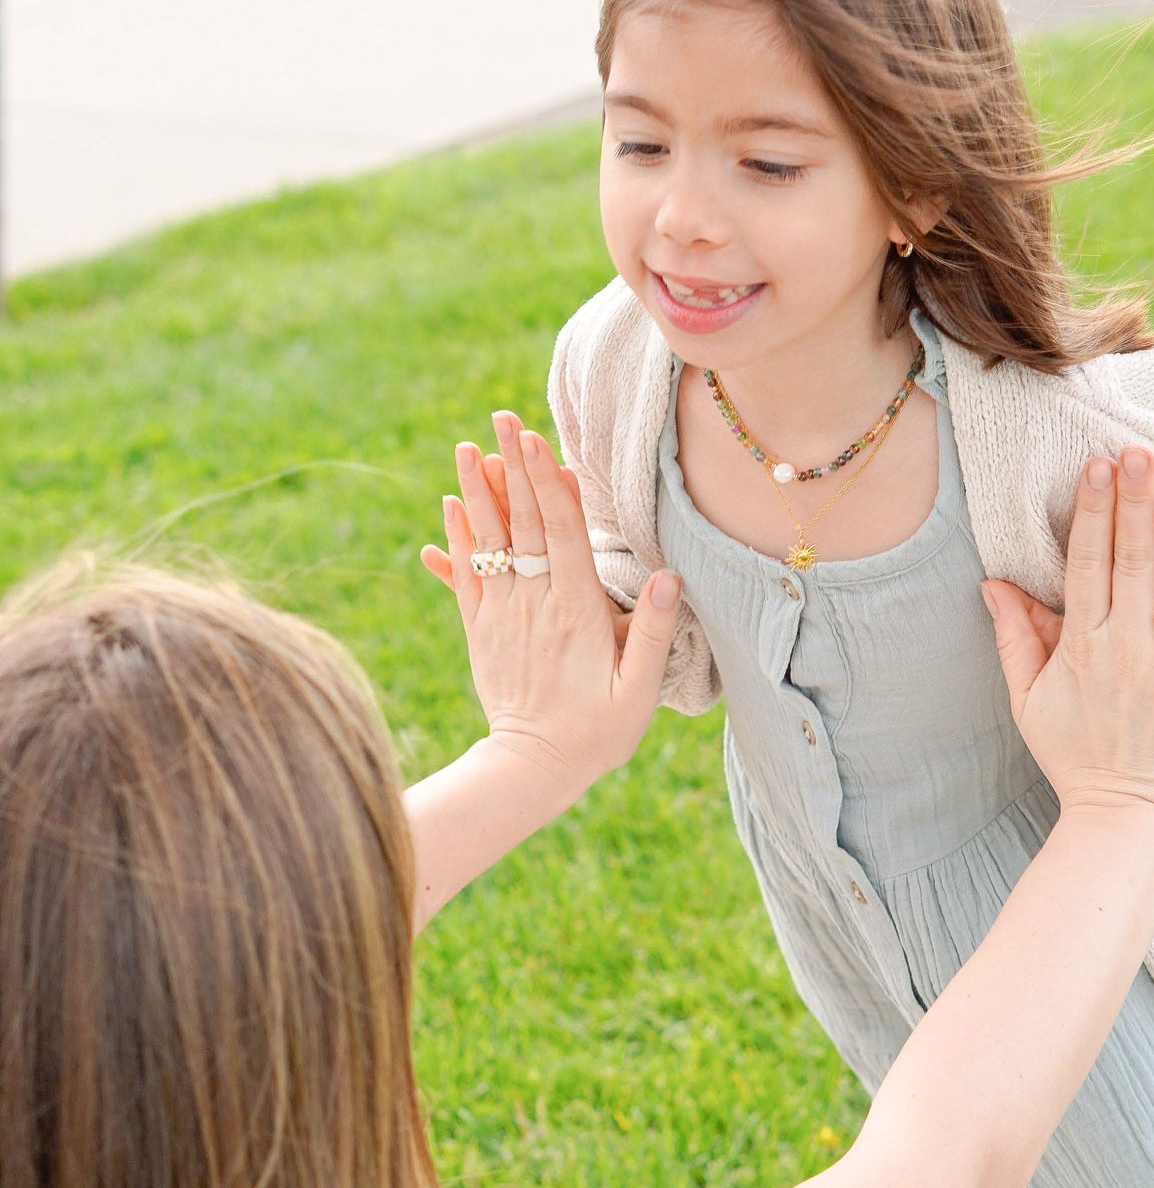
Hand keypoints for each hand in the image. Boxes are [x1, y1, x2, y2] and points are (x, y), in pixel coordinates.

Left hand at [419, 411, 679, 791]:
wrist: (532, 769)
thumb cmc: (597, 733)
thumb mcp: (638, 693)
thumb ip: (652, 634)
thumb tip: (669, 576)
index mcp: (576, 613)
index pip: (561, 534)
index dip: (549, 484)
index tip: (537, 441)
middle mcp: (534, 605)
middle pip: (522, 524)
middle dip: (513, 467)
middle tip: (502, 418)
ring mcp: (502, 616)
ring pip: (488, 543)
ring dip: (477, 491)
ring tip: (466, 446)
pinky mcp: (479, 631)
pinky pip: (465, 576)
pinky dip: (457, 538)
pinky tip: (450, 504)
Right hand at [983, 446, 1153, 828]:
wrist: (1125, 817)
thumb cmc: (1073, 754)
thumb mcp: (1027, 699)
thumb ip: (1014, 637)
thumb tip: (993, 582)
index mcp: (1082, 648)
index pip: (1088, 566)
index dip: (1094, 514)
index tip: (1099, 468)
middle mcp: (1128, 651)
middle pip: (1133, 563)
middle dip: (1136, 504)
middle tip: (1140, 453)